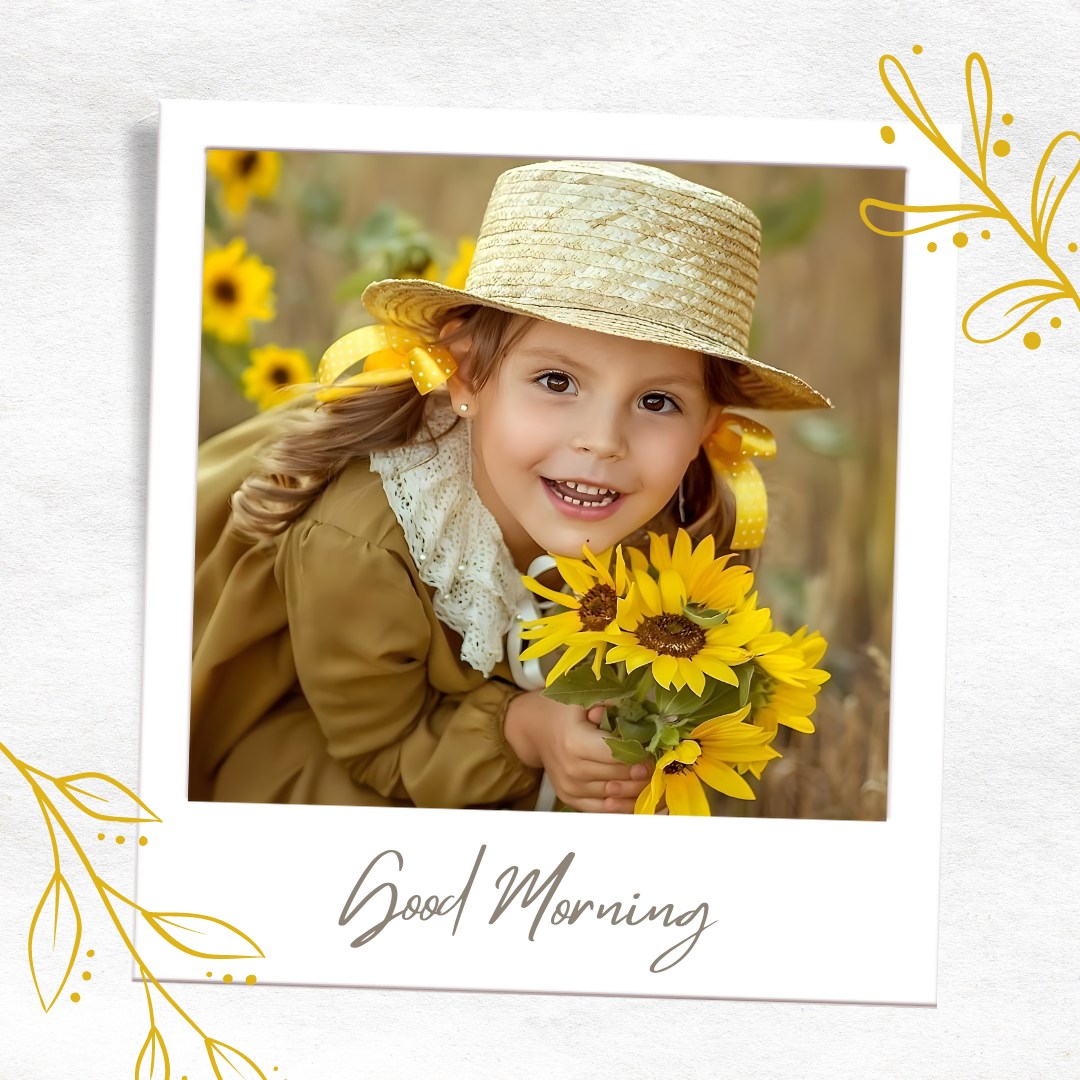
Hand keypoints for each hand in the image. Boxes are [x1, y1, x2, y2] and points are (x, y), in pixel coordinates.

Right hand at [504, 691, 651, 812]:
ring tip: (649, 778)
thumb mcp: (585, 702)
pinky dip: (623, 804)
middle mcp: (571, 769)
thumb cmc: (565, 713)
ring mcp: (570, 788)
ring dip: (636, 789)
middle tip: (655, 763)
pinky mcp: (571, 799)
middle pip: (620, 776)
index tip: (652, 749)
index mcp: (575, 742)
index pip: (618, 755)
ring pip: (616, 795)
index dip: (640, 753)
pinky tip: (636, 795)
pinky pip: (604, 809)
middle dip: (642, 771)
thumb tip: (637, 716)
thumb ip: (611, 707)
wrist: (538, 730)